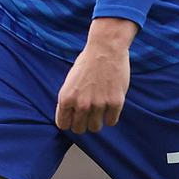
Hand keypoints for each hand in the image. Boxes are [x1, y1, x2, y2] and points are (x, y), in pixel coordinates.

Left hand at [55, 18, 136, 133]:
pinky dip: (110, 117)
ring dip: (97, 122)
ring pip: (95, 128)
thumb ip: (70, 99)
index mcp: (66, 97)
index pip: (63, 124)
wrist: (105, 49)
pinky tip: (109, 106)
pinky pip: (111, 122)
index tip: (73, 118)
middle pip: (79, 129)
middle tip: (87, 115)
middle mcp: (81, 104)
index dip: (68, 122)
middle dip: (82, 124)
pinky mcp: (115, 103)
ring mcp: (99, 104)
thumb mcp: (70, 81)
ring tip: (99, 110)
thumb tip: (70, 115)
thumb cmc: (87, 62)